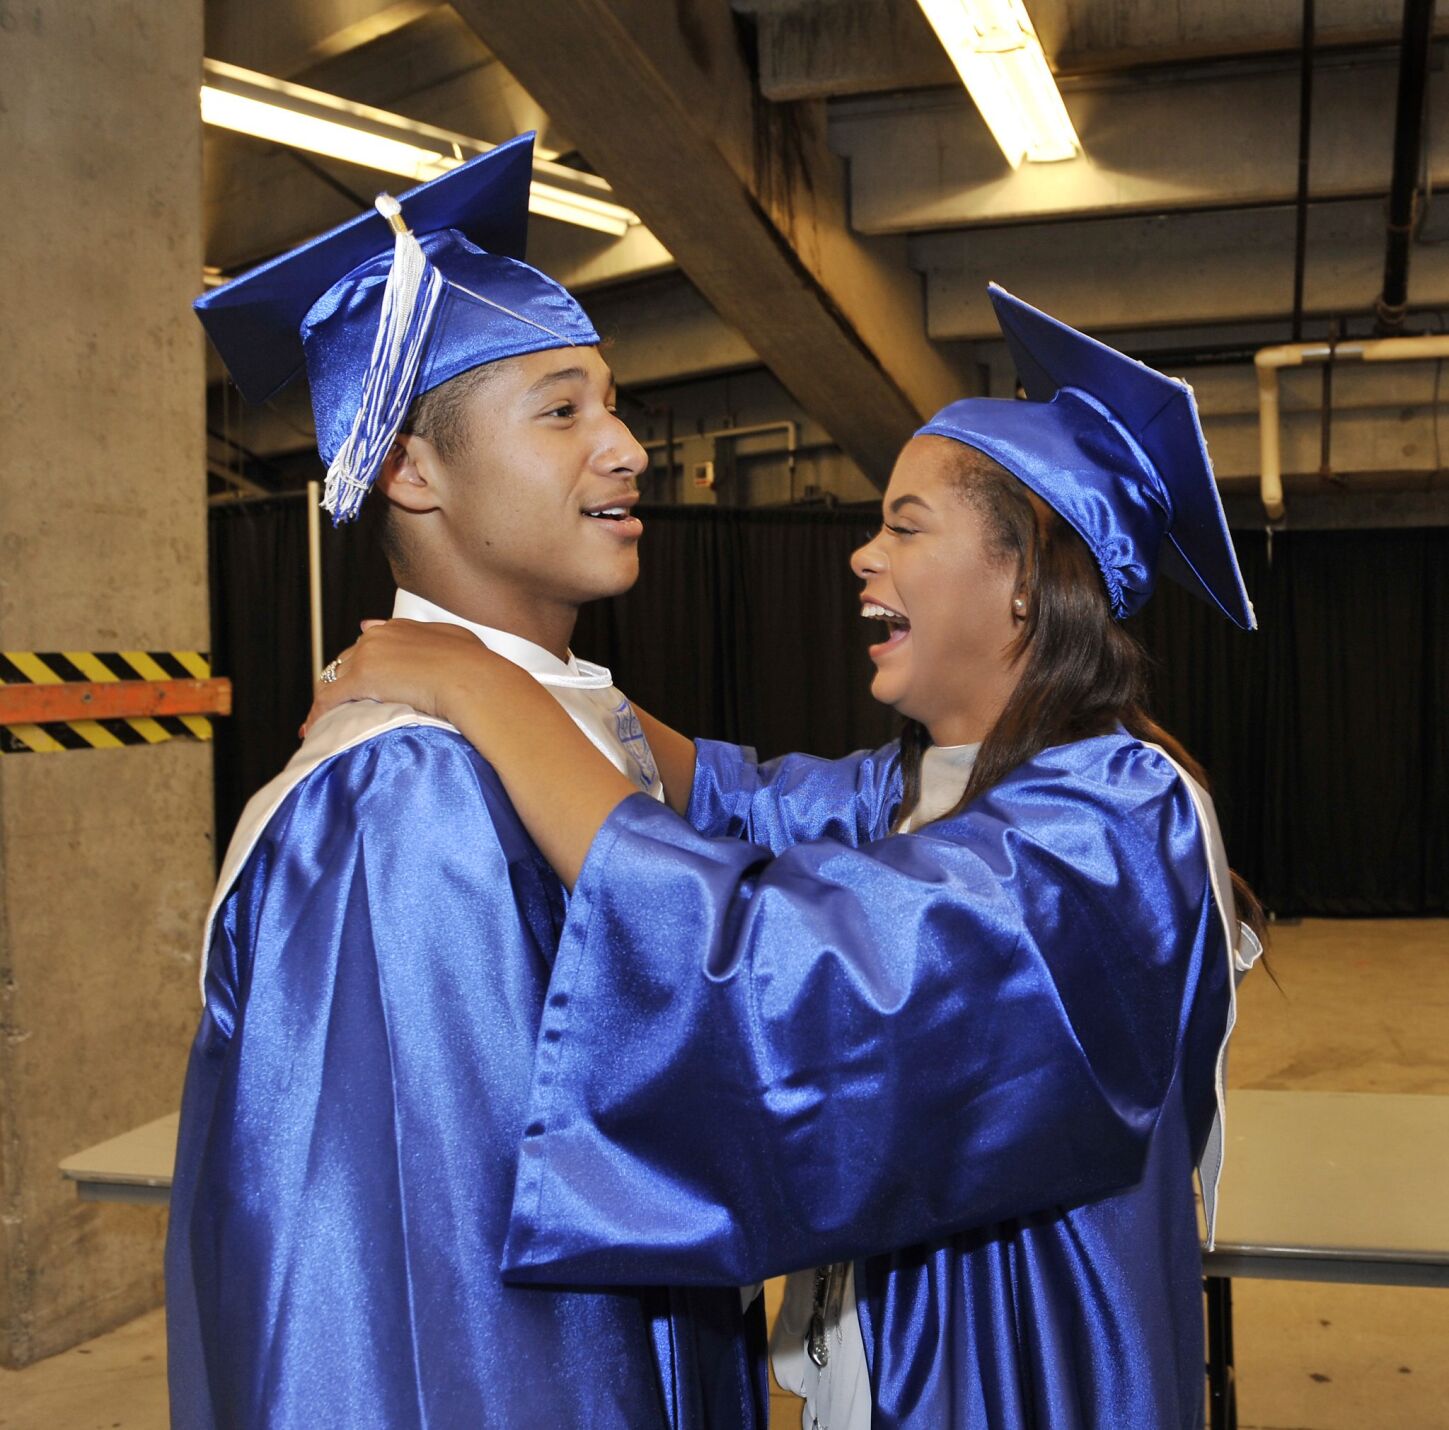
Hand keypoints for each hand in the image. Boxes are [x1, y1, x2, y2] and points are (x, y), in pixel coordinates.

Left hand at [303, 618, 499, 733]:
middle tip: (336, 707)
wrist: (472, 679)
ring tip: (320, 722)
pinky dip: (318, 715)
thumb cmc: (474, 666)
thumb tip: (409, 638)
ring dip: (327, 701)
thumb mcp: (455, 641)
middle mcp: (379, 636)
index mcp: (400, 628)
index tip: (353, 679)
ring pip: (333, 679)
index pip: (367, 644)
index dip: (358, 664)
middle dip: (338, 683)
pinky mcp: (361, 678)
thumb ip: (430, 636)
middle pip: (345, 661)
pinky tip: (314, 730)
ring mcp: (368, 655)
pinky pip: (329, 699)